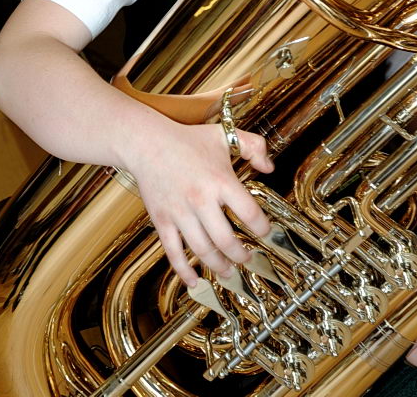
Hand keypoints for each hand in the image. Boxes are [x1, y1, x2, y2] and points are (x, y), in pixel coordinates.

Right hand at [127, 115, 273, 285]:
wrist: (147, 143)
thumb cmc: (187, 140)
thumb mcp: (225, 135)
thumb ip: (254, 146)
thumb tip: (269, 167)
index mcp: (220, 181)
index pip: (249, 213)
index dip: (262, 228)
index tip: (266, 233)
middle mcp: (201, 200)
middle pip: (227, 240)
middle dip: (241, 255)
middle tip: (248, 258)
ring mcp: (180, 213)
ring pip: (203, 250)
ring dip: (219, 266)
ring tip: (229, 271)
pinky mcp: (162, 221)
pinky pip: (174, 252)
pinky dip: (184, 271)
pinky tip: (194, 281)